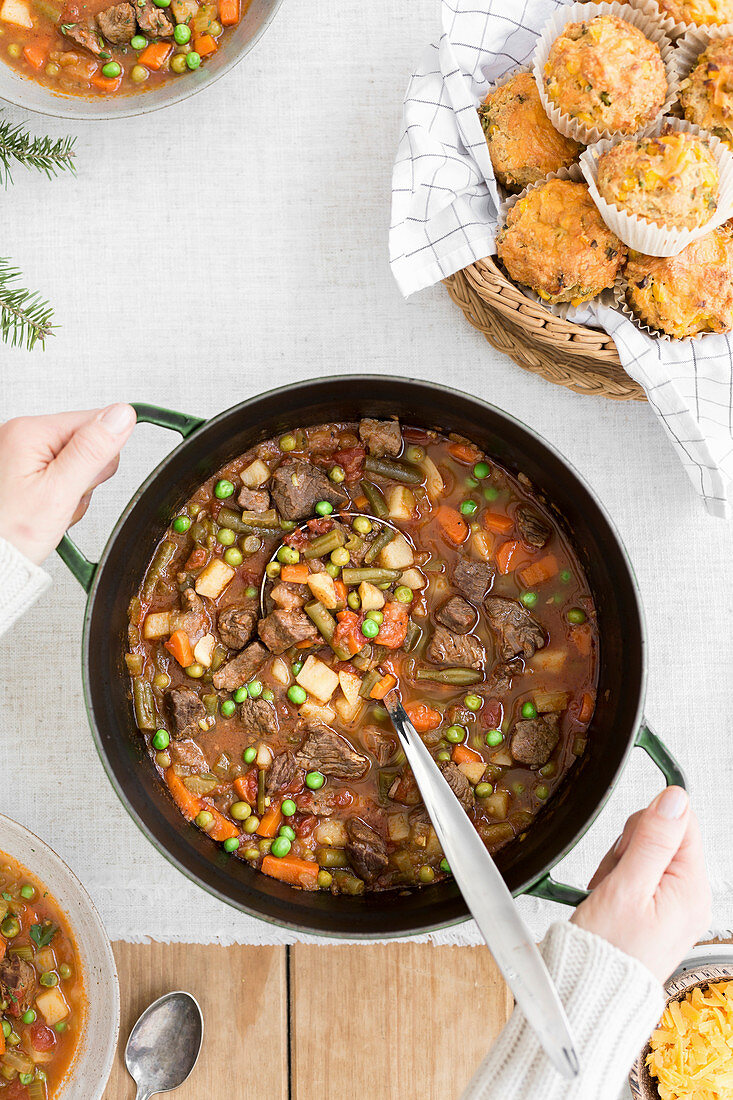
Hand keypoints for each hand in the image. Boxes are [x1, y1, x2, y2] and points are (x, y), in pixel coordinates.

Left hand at [0, 405, 136, 564]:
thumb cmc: (10, 531)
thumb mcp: (59, 492)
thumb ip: (92, 451)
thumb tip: (122, 415)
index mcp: (30, 432)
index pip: (95, 422)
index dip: (102, 456)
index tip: (83, 480)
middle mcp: (23, 436)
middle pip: (88, 444)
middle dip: (86, 478)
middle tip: (64, 499)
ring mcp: (23, 453)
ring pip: (79, 464)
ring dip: (75, 491)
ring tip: (53, 508)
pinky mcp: (26, 470)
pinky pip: (63, 476)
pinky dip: (63, 496)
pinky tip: (48, 509)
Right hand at [571, 787, 710, 982]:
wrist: (592, 993)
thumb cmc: (608, 951)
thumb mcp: (627, 887)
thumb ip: (653, 839)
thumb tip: (675, 798)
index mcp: (691, 889)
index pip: (680, 822)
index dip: (646, 825)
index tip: (626, 850)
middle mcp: (690, 897)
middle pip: (662, 837)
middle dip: (628, 849)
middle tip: (614, 879)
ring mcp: (675, 907)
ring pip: (646, 855)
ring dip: (619, 867)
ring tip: (609, 895)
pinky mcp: (658, 914)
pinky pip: (640, 877)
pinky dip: (619, 882)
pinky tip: (610, 901)